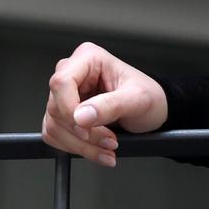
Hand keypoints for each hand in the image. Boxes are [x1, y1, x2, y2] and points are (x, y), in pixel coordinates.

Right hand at [41, 41, 168, 166]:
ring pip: (54, 126)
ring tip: (107, 148)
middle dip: (82, 132)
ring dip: (80, 145)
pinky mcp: (63, 115)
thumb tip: (81, 115)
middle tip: (109, 141)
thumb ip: (111, 105)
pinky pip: (55, 135)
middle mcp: (73, 74)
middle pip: (56, 107)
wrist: (153, 111)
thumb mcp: (138, 99)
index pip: (61, 82)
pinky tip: (96, 150)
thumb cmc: (149, 97)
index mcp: (89, 59)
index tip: (87, 127)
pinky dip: (75, 148)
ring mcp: (66, 95)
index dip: (69, 109)